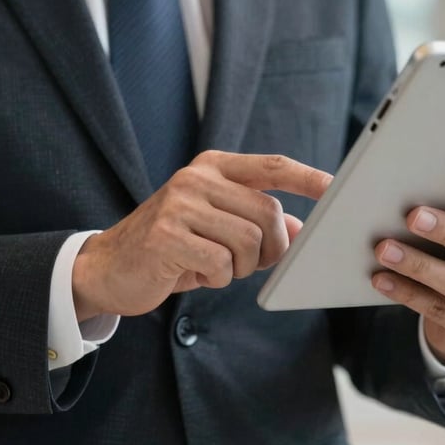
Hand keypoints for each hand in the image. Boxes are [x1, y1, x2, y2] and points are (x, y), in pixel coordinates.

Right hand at [72, 151, 331, 320]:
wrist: (108, 268)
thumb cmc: (173, 246)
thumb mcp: (217, 227)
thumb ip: (258, 222)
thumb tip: (304, 230)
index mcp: (213, 167)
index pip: (272, 166)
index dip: (308, 178)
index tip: (336, 189)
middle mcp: (197, 177)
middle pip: (269, 213)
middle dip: (271, 248)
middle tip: (251, 263)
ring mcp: (179, 203)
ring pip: (249, 241)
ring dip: (241, 267)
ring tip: (215, 265)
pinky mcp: (166, 235)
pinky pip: (221, 264)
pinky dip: (217, 278)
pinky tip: (194, 273)